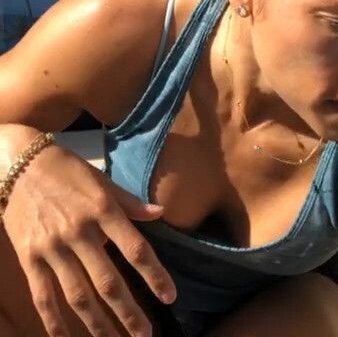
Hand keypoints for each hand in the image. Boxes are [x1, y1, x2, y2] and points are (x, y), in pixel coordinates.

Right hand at [2, 136, 175, 336]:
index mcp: (102, 209)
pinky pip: (44, 296)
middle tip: (146, 335)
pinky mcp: (30, 258)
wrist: (20, 164)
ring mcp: (52, 248)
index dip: (155, 275)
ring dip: (99, 324)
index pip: (135, 249)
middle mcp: (79, 232)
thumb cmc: (67, 170)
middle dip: (129, 312)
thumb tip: (160, 212)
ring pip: (79, 296)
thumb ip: (129, 202)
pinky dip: (55, 322)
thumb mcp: (101, 179)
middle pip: (108, 281)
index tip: (170, 297)